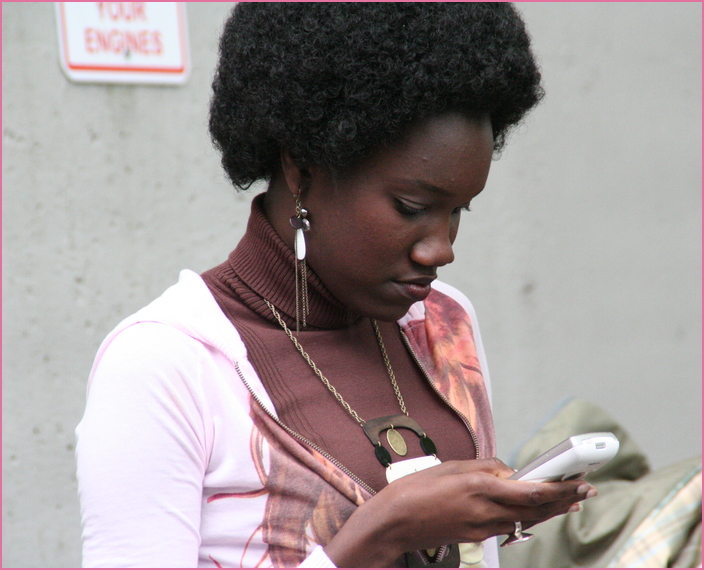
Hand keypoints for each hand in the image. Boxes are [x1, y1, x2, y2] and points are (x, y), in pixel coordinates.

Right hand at [324, 458, 595, 566]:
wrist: (396, 521)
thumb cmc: (417, 489)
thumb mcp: (453, 467)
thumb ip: (484, 468)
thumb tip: (507, 470)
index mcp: (482, 489)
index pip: (534, 491)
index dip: (562, 486)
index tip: (579, 478)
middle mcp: (488, 512)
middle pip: (537, 508)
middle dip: (565, 499)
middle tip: (584, 489)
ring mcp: (484, 528)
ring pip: (527, 519)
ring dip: (550, 510)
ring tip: (568, 501)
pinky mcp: (477, 536)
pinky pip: (510, 526)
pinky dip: (528, 518)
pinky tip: (534, 512)